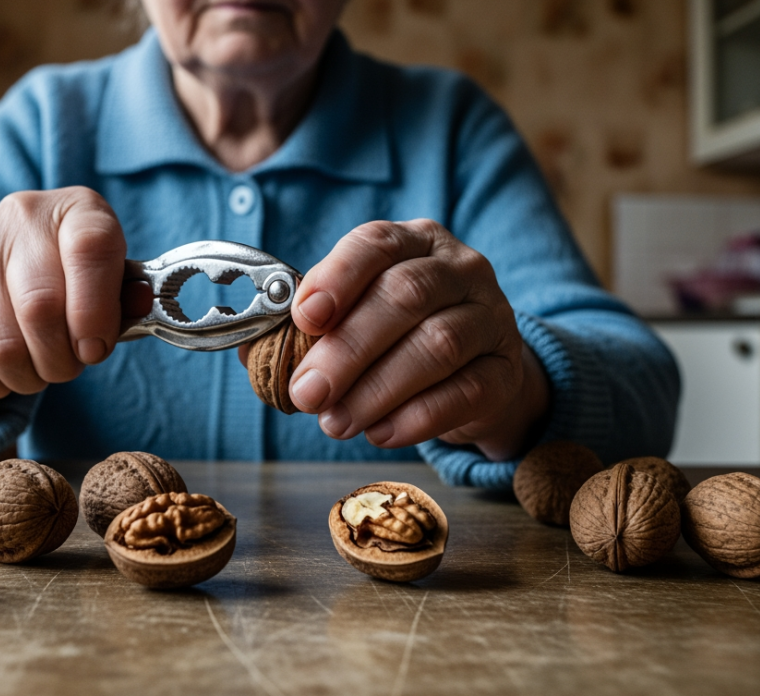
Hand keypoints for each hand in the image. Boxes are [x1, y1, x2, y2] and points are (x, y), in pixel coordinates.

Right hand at [0, 187, 141, 421]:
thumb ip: (126, 297)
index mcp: (78, 208)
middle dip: (62, 358)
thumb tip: (139, 301)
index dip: (95, 312)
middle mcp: (23, 215)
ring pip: (1, 342)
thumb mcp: (112, 281)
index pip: (90, 249)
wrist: (10, 267)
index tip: (95, 349)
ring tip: (42, 369)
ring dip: (29, 375)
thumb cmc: (78, 280)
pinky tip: (9, 372)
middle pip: (39, 307)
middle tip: (70, 366)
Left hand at [275, 219, 549, 458]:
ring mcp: (492, 317)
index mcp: (413, 242)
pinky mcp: (507, 370)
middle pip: (406, 296)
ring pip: (438, 345)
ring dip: (377, 388)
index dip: (338, 277)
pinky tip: (380, 432)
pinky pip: (467, 391)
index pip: (376, 244)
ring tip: (335, 422)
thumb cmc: (398, 338)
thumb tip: (252, 353)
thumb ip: (304, 331)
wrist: (475, 372)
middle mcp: (460, 269)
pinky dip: (417, 416)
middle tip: (307, 393)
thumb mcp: (354, 319)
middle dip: (348, 348)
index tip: (304, 318)